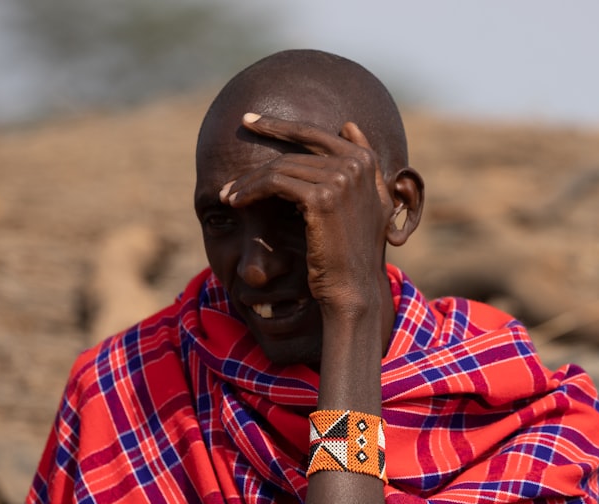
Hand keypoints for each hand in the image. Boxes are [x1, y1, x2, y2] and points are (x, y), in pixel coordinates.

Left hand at [219, 113, 394, 318]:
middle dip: (256, 167)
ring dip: (248, 182)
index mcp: (366, 161)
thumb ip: (364, 167)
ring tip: (229, 195)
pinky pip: (274, 183)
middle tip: (230, 177)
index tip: (249, 121)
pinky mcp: (322, 197)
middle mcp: (357, 164)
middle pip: (293, 154)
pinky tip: (235, 202)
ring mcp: (341, 179)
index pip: (315, 133)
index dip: (280, 126)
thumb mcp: (370, 204)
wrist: (353, 288)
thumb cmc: (353, 253)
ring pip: (279, 168)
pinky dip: (250, 191)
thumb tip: (349, 124)